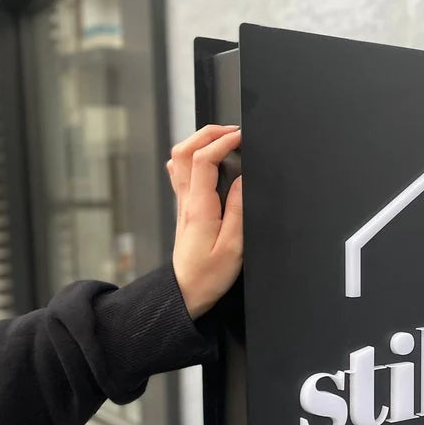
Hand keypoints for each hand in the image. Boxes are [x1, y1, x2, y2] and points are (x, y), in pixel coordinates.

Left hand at [167, 125, 242, 319]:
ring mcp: (182, 204)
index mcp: (200, 208)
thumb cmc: (208, 276)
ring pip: (180, 159)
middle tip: (232, 131)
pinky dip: (193, 158)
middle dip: (208, 133)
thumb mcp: (233, 247)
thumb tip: (243, 180)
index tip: (241, 137)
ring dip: (199, 142)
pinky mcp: (184, 210)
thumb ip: (238, 210)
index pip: (205, 160)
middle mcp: (187, 201)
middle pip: (185, 150)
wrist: (184, 293)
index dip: (223, 142)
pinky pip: (181, 173)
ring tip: (222, 140)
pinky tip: (208, 162)